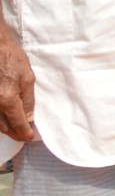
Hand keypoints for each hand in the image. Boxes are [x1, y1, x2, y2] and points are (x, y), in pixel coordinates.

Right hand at [0, 21, 35, 143]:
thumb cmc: (11, 58)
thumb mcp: (27, 77)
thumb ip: (28, 99)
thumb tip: (29, 117)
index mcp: (7, 99)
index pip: (17, 123)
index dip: (25, 132)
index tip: (30, 137)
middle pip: (3, 126)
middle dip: (14, 133)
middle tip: (23, 135)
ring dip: (5, 128)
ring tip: (15, 129)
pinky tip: (3, 118)